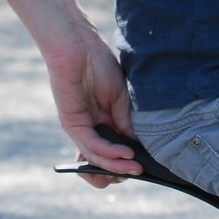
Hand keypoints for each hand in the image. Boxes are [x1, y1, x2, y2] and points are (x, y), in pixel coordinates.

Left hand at [45, 26, 139, 188]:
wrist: (79, 46)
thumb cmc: (100, 65)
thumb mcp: (121, 98)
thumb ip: (126, 123)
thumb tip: (137, 149)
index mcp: (104, 122)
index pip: (114, 153)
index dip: (127, 164)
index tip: (146, 167)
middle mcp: (91, 129)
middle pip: (102, 163)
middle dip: (120, 172)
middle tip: (139, 171)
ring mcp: (81, 128)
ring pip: (96, 159)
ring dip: (117, 167)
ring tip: (135, 167)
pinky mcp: (72, 124)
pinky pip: (91, 146)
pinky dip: (110, 153)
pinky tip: (126, 154)